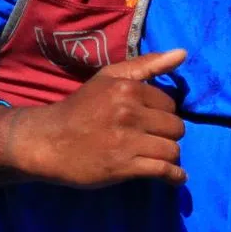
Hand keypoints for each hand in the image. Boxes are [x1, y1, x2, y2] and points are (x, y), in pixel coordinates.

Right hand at [12, 49, 187, 187]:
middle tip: (151, 139)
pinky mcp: (124, 167)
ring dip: (168, 156)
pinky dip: (174, 177)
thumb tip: (183, 53)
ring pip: (172, 150)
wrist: (47, 141)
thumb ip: (146, 65)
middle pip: (176, 128)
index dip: (162, 114)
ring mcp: (128, 141)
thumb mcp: (107, 78)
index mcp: (127, 89)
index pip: (170, 105)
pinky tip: (175, 178)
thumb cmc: (78, 108)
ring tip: (156, 156)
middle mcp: (130, 113)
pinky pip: (164, 171)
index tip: (148, 121)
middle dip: (167, 135)